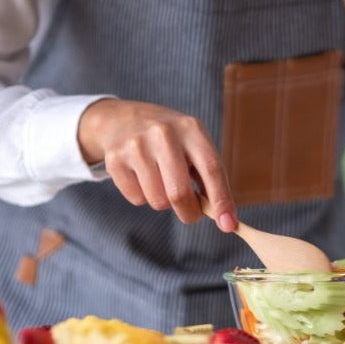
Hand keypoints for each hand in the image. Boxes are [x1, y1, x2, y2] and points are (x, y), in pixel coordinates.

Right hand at [77, 99, 236, 229]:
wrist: (124, 120)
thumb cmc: (171, 140)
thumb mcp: (193, 144)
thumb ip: (207, 176)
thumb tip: (224, 216)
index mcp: (191, 129)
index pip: (211, 168)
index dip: (221, 199)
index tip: (229, 224)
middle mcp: (164, 134)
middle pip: (180, 193)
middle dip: (189, 213)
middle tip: (191, 215)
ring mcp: (137, 146)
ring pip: (158, 201)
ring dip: (164, 202)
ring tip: (162, 181)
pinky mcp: (115, 159)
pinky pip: (137, 199)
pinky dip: (144, 197)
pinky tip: (142, 177)